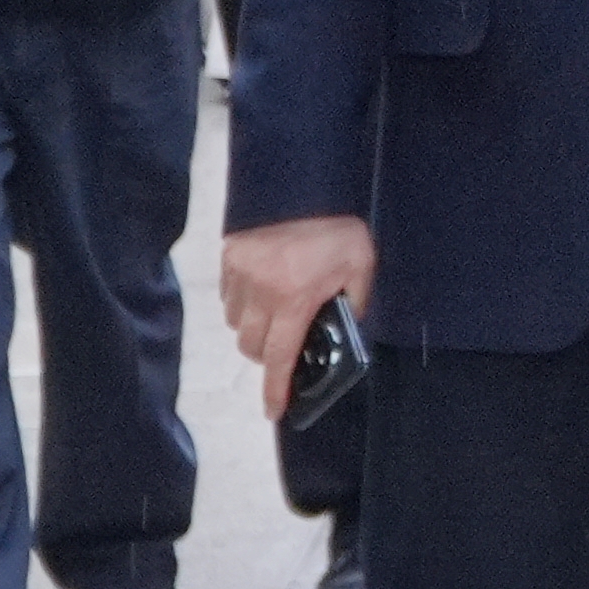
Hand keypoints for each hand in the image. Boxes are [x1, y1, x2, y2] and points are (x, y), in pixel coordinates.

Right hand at [222, 216, 374, 424]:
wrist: (305, 178)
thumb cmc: (337, 223)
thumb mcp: (361, 264)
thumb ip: (355, 300)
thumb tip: (346, 325)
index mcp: (294, 299)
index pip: (279, 358)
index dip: (275, 389)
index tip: (274, 411)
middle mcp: (260, 293)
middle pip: (251, 346)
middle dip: (267, 355)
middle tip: (287, 345)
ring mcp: (239, 274)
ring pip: (236, 323)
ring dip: (253, 328)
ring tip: (276, 313)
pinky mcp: (227, 256)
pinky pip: (227, 295)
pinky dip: (241, 302)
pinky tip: (261, 290)